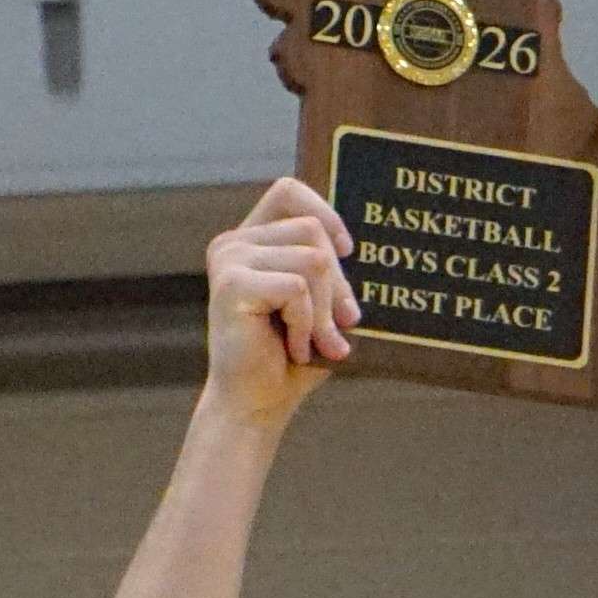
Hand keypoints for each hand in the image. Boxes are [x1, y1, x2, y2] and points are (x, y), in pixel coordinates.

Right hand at [202, 177, 355, 431]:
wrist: (256, 406)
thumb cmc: (291, 358)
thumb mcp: (321, 305)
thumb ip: (331, 269)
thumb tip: (369, 245)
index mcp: (251, 240)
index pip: (288, 191)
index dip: (324, 212)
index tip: (348, 250)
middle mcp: (233, 243)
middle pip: (312, 231)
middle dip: (338, 283)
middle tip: (342, 327)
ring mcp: (229, 260)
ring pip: (311, 260)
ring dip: (323, 311)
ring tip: (311, 342)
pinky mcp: (231, 284)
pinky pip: (296, 288)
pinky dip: (306, 324)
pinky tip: (292, 348)